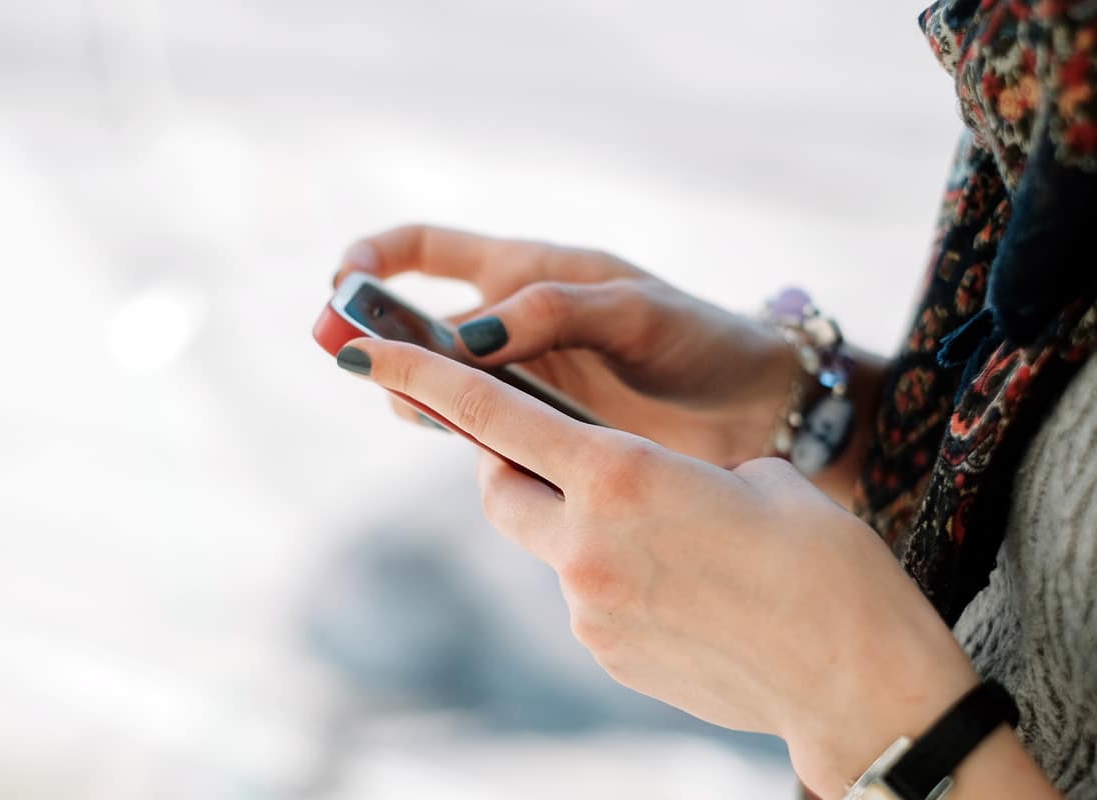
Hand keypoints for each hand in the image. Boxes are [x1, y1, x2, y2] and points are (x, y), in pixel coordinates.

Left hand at [333, 336, 996, 799]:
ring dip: (573, 527)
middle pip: (497, 488)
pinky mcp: (607, 656)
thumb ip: (665, 469)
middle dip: (508, 466)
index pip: (496, 413)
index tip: (369, 350)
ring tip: (660, 537)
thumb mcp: (752, 479)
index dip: (426, 375)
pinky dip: (608, 579)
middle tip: (554, 455)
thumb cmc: (826, 565)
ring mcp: (589, 610)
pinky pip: (584, 598)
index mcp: (620, 475)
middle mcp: (585, 543)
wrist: (859, 685)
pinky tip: (679, 590)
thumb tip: (628, 490)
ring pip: (545, 546)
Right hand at [334, 225, 798, 468]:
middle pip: (416, 328)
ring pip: (439, 386)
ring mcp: (522, 382)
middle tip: (370, 368)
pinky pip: (475, 431)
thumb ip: (552, 313)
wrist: (756, 409)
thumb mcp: (633, 311)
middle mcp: (511, 326)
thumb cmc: (701, 340)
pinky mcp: (539, 432)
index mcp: (527, 272)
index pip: (424, 250)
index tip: (341, 285)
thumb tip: (466, 337)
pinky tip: (469, 446)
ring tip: (427, 409)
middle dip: (379, 341)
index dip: (372, 260)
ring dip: (416, 395)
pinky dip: (456, 436)